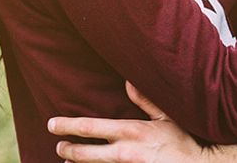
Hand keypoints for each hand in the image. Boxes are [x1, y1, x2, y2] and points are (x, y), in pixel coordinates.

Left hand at [50, 82, 207, 162]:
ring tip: (68, 161)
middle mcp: (124, 152)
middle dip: (67, 150)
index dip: (67, 125)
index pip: (89, 127)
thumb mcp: (167, 117)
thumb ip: (145, 100)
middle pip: (83, 154)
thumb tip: (129, 81)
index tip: (52, 124)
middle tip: (59, 147)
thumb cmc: (183, 142)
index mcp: (131, 131)